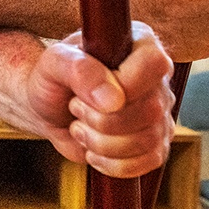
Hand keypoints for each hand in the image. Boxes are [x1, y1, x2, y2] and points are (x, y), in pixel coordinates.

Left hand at [22, 24, 173, 177]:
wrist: (49, 109)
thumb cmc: (52, 78)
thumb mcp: (54, 64)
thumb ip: (79, 70)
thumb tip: (114, 100)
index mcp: (139, 44)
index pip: (154, 64)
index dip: (124, 85)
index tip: (87, 93)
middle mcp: (157, 78)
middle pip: (151, 110)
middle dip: (101, 119)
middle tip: (75, 108)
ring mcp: (160, 113)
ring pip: (149, 140)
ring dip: (102, 142)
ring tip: (80, 127)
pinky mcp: (155, 144)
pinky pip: (149, 162)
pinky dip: (113, 164)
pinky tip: (92, 150)